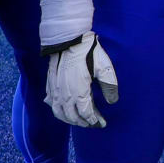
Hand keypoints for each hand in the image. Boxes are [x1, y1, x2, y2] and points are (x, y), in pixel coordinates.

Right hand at [40, 0, 117, 127]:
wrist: (68, 38)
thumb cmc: (89, 51)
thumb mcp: (104, 67)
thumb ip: (109, 85)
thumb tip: (113, 101)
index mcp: (79, 92)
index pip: (86, 113)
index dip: (94, 121)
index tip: (102, 124)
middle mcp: (65, 94)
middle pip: (72, 116)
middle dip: (83, 123)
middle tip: (93, 124)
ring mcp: (55, 90)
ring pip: (59, 112)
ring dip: (69, 120)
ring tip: (80, 121)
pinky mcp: (50, 84)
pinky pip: (52, 103)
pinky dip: (58, 111)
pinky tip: (64, 110)